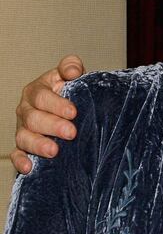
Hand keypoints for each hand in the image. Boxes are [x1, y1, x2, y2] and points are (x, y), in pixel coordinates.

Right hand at [11, 55, 84, 173]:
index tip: (74, 112)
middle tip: (72, 132)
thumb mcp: (70, 73)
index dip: (57, 104)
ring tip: (54, 151)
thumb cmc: (70, 87)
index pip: (42, 97)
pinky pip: (17, 154)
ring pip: (24, 137)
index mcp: (36, 90)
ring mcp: (23, 128)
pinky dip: (20, 161)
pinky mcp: (23, 145)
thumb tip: (72, 71)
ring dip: (38, 145)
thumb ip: (71, 66)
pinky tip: (29, 167)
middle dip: (53, 126)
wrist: (70, 105)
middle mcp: (26, 110)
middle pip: (34, 119)